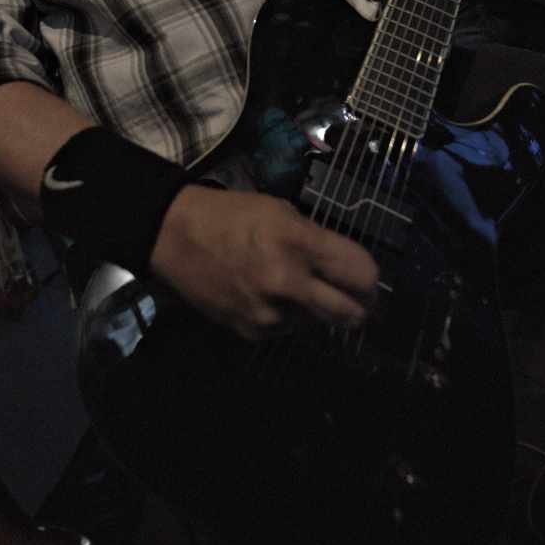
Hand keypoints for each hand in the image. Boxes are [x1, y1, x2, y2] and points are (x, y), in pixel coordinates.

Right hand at [150, 184, 378, 340]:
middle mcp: (288, 283)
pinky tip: (264, 295)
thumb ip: (316, 240)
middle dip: (359, 307)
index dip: (371, 278)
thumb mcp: (281, 212)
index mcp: (298, 242)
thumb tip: (344, 268)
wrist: (173, 236)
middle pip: (351, 313)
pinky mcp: (251, 333)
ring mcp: (269, 313)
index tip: (367, 278)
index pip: (361, 274)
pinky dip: (286, 316)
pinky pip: (287, 329)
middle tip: (356, 299)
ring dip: (316, 310)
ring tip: (291, 286)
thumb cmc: (231, 215)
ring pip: (318, 323)